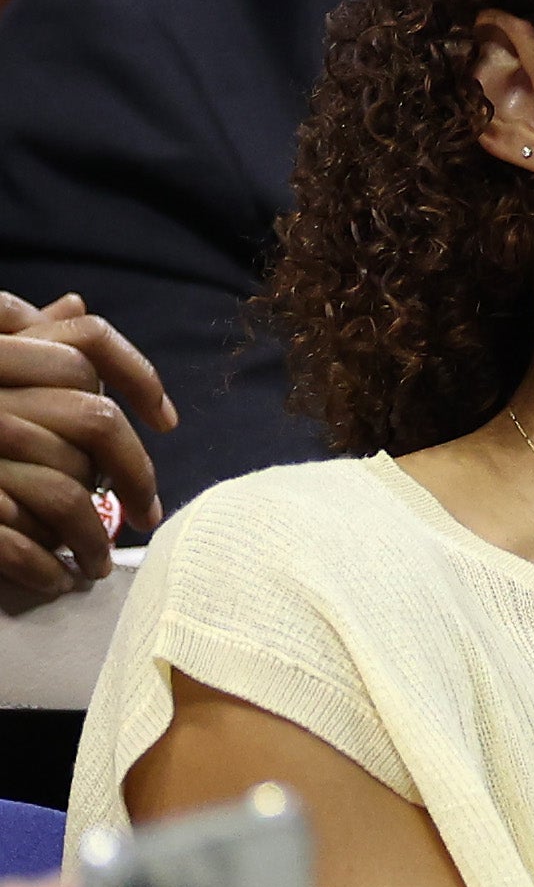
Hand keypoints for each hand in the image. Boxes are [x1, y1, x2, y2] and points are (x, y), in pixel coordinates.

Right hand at [0, 288, 178, 608]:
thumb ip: (15, 335)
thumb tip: (74, 307)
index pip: (87, 343)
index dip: (139, 377)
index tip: (165, 421)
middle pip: (93, 421)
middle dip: (134, 473)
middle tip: (146, 512)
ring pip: (65, 492)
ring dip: (91, 538)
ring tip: (97, 562)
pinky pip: (10, 541)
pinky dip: (41, 566)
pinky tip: (54, 579)